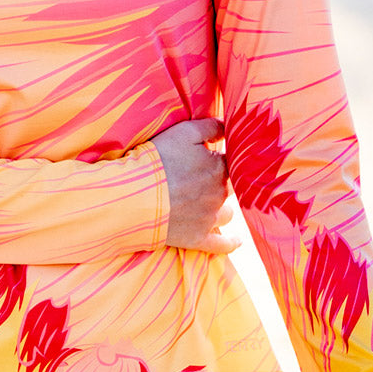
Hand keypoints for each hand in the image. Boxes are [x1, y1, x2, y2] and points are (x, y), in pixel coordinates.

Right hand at [149, 118, 239, 254]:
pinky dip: (230, 242)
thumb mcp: (184, 132)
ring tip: (210, 206)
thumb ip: (211, 127)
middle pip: (229, 188)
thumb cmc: (159, 160)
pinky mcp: (198, 238)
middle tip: (202, 180)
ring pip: (227, 213)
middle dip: (219, 184)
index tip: (213, 158)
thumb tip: (227, 127)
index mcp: (219, 168)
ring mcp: (210, 219)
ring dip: (222, 209)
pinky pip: (222, 244)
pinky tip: (236, 241)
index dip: (222, 159)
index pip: (232, 162)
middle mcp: (220, 194)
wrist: (136, 195)